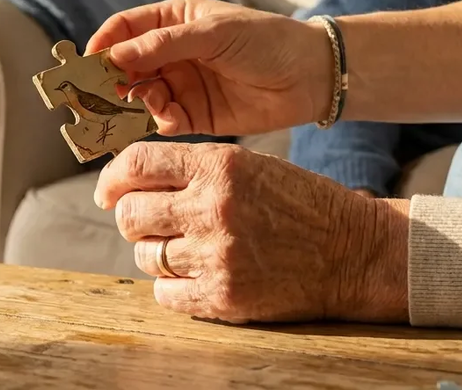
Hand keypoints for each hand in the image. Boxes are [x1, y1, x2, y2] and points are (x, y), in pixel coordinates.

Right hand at [86, 0, 331, 136]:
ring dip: (137, 102)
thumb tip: (115, 56)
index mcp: (173, 21)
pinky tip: (171, 119)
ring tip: (146, 104)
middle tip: (100, 93)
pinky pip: (163, 120)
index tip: (86, 62)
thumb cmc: (266, 40)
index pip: (124, 29)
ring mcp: (182, 84)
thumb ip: (163, 45)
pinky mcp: (195, 115)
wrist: (311, 76)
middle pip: (126, 66)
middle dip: (111, 79)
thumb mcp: (213, 33)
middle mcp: (171, 53)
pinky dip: (159, 121)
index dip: (103, 44)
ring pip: (140, 96)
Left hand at [95, 141, 408, 323]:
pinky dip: (173, 286)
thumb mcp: (246, 165)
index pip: (136, 164)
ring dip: (157, 253)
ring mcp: (217, 255)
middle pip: (130, 214)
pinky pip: (164, 293)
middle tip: (151, 223)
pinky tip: (198, 275)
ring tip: (189, 248)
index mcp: (219, 165)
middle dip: (133, 219)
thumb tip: (124, 183)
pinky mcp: (223, 296)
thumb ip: (189, 169)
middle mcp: (212, 207)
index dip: (112, 178)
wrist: (354, 252)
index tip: (107, 191)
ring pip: (145, 255)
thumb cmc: (296, 203)